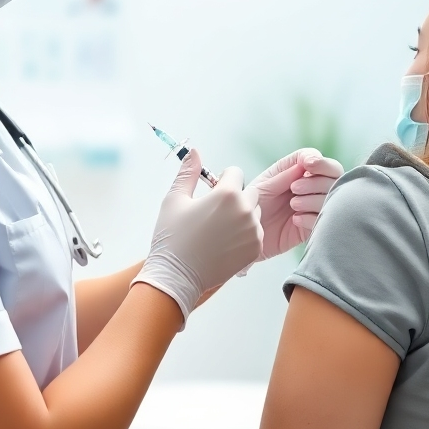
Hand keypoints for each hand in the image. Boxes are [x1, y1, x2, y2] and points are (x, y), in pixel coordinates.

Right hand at [132, 150, 262, 323]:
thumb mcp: (175, 199)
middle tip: (214, 213)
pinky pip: (256, 232)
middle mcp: (246, 211)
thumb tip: (195, 151)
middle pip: (249, 191)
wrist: (176, 277)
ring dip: (241, 215)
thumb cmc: (172, 237)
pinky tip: (224, 243)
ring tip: (218, 230)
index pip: (236, 172)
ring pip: (254, 212)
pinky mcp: (256, 249)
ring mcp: (254, 232)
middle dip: (234, 197)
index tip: (210, 193)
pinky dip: (244, 234)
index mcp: (228, 194)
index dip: (222, 180)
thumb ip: (188, 172)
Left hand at [249, 148, 343, 259]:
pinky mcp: (314, 227)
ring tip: (293, 205)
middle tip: (294, 188)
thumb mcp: (264, 186)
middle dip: (316, 182)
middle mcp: (310, 188)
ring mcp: (314, 207)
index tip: (307, 165)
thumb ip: (286, 173)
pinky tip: (295, 220)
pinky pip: (324, 220)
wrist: (245, 235)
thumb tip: (311, 159)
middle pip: (334, 177)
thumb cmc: (251, 206)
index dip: (319, 161)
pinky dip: (311, 217)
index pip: (322, 161)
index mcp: (298, 172)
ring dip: (313, 199)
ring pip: (332, 199)